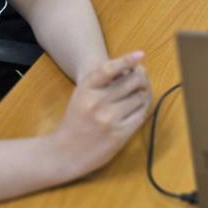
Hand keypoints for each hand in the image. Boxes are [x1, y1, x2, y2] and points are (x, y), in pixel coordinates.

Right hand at [49, 52, 152, 177]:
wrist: (64, 153)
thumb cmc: (76, 120)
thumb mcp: (81, 95)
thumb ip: (102, 81)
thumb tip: (134, 67)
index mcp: (85, 89)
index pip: (109, 69)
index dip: (126, 60)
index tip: (140, 55)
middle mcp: (97, 102)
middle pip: (132, 81)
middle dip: (141, 78)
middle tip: (142, 79)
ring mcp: (109, 119)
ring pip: (140, 97)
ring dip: (143, 94)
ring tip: (138, 95)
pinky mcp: (119, 134)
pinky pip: (140, 115)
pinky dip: (142, 109)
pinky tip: (137, 109)